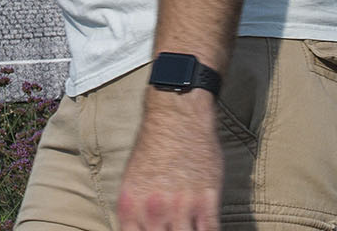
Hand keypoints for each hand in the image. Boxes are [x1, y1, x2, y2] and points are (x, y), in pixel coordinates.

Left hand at [116, 91, 223, 230]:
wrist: (177, 117)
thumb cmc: (154, 145)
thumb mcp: (132, 179)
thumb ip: (135, 210)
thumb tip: (140, 229)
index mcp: (130, 205)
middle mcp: (153, 210)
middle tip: (172, 228)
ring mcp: (181, 207)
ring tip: (187, 227)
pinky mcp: (206, 200)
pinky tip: (204, 229)